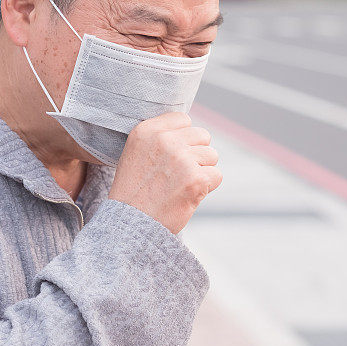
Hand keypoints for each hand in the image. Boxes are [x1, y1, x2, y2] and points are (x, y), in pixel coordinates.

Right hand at [108, 111, 220, 233]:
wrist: (130, 226)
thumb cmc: (135, 192)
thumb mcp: (136, 153)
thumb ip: (161, 136)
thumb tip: (190, 129)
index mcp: (146, 131)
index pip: (183, 119)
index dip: (183, 138)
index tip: (172, 156)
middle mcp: (164, 140)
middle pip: (202, 135)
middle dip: (196, 154)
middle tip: (178, 174)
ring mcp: (181, 159)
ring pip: (212, 155)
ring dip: (202, 171)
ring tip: (180, 185)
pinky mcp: (196, 179)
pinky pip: (216, 175)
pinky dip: (206, 187)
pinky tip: (187, 195)